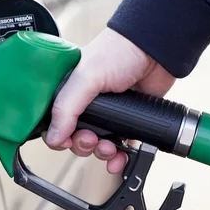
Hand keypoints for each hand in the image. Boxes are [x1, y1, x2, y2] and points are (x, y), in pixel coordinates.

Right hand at [44, 27, 175, 173]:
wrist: (157, 50)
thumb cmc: (120, 51)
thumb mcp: (86, 77)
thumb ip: (66, 108)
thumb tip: (53, 138)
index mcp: (69, 90)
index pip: (53, 121)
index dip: (57, 136)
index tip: (66, 141)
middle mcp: (85, 103)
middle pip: (74, 137)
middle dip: (82, 145)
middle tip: (91, 140)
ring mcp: (107, 113)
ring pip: (96, 145)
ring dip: (101, 153)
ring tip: (110, 148)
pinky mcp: (127, 121)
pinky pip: (118, 148)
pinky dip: (118, 158)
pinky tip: (120, 159)